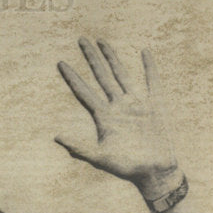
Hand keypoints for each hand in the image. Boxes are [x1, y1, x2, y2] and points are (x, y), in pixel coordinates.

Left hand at [55, 38, 180, 197]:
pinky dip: (149, 67)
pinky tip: (144, 51)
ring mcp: (136, 104)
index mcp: (103, 117)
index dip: (72, 78)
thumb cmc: (126, 168)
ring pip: (121, 75)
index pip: (84, 92)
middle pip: (101, 77)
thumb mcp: (100, 158)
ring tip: (102, 41)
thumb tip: (56, 137)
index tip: (60, 63)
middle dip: (91, 58)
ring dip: (112, 58)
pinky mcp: (155, 105)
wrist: (153, 172)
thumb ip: (79, 148)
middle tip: (80, 39)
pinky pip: (152, 81)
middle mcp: (117, 107)